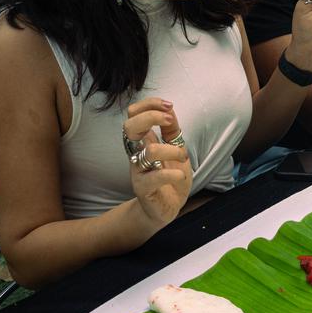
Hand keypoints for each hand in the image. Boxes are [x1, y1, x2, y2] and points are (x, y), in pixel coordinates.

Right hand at [124, 98, 192, 227]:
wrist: (166, 208)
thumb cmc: (170, 177)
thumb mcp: (176, 149)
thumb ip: (172, 130)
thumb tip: (169, 108)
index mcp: (143, 141)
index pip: (134, 113)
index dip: (150, 104)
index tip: (169, 107)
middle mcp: (137, 153)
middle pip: (129, 126)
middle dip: (151, 117)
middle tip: (169, 122)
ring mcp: (138, 171)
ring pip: (150, 151)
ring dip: (173, 150)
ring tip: (182, 158)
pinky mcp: (144, 189)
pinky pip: (156, 177)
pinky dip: (173, 173)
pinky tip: (180, 176)